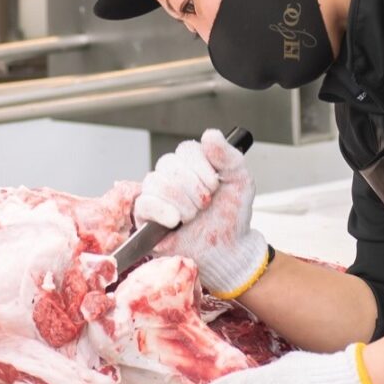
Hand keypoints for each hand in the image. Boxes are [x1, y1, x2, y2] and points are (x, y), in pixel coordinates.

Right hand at [133, 128, 267, 298]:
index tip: (215, 185)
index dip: (201, 168)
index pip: (186, 149)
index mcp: (191, 163)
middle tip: (206, 204)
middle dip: (194, 188)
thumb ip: (227, 155)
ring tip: (192, 215)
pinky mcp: (146, 217)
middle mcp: (170, 175)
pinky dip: (161, 210)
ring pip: (155, 182)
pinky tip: (175, 220)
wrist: (228, 249)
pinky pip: (143, 203)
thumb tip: (211, 134)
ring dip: (181, 201)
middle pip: (169, 164)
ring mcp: (157, 195)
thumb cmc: (231, 216)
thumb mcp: (239, 181)